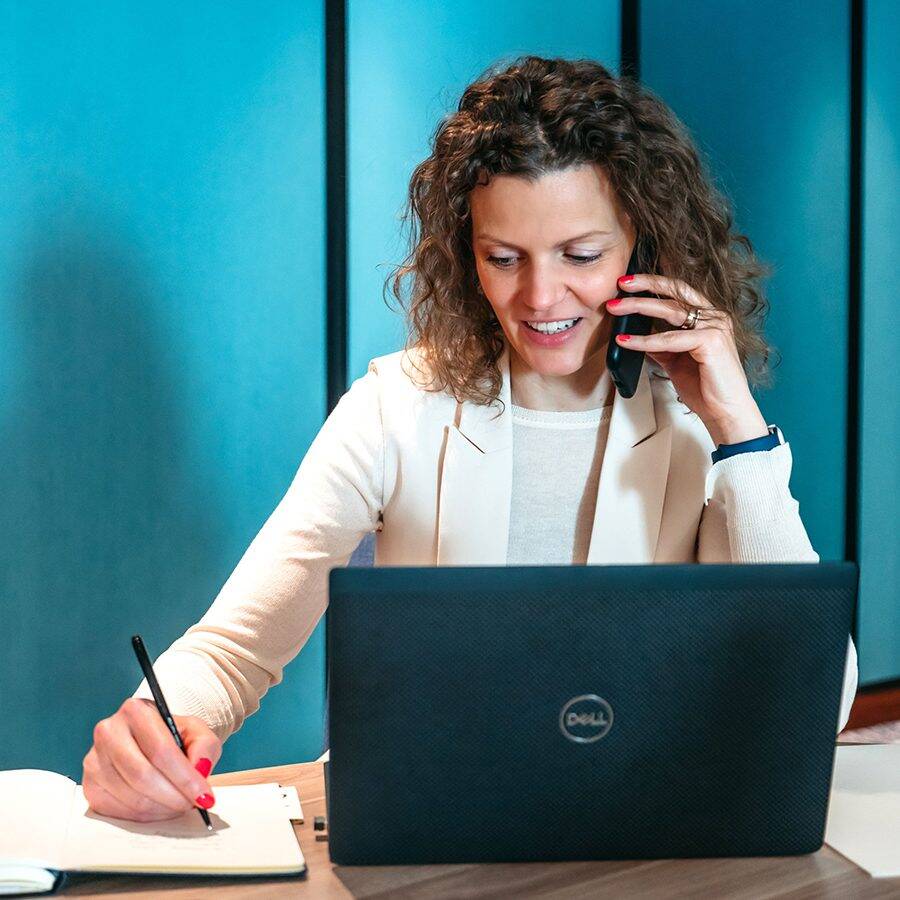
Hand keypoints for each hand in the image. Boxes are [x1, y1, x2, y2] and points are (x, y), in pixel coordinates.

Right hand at [83, 697, 221, 822]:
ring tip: (179, 804)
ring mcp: (94, 760)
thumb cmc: (173, 736)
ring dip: (162, 808)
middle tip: (192, 804)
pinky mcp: (90, 785)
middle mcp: (108, 732)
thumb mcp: (196, 732)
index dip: (185, 778)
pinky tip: (159, 807)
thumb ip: (205, 747)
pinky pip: (118, 810)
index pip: (161, 750)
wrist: (150, 742)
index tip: (204, 796)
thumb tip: (200, 770)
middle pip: (143, 776)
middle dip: (174, 796)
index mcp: (135, 711)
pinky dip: (144, 815)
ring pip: (132, 796)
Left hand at [606, 274, 768, 445]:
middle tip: (621, 284)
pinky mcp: (711, 342)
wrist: (724, 412)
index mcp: (709, 317)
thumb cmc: (705, 387)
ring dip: (639, 307)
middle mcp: (715, 317)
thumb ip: (661, 344)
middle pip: (676, 291)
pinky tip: (627, 341)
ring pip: (670, 310)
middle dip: (645, 285)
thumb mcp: (676, 360)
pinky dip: (644, 340)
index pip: (680, 291)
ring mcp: (715, 327)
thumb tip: (638, 334)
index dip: (654, 283)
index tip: (630, 282)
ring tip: (616, 309)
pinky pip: (669, 339)